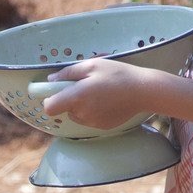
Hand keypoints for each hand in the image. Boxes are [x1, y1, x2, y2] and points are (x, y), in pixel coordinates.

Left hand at [39, 58, 156, 127]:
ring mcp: (92, 123)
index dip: (49, 98)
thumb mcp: (92, 65)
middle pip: (65, 110)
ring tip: (100, 92)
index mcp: (76, 97)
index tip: (58, 90)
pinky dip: (94, 111)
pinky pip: (90, 119)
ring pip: (77, 115)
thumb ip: (68, 73)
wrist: (143, 91)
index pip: (49, 107)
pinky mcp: (102, 127)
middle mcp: (82, 114)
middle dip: (70, 99)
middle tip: (87, 84)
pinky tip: (108, 101)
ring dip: (82, 105)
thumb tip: (50, 80)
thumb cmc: (117, 74)